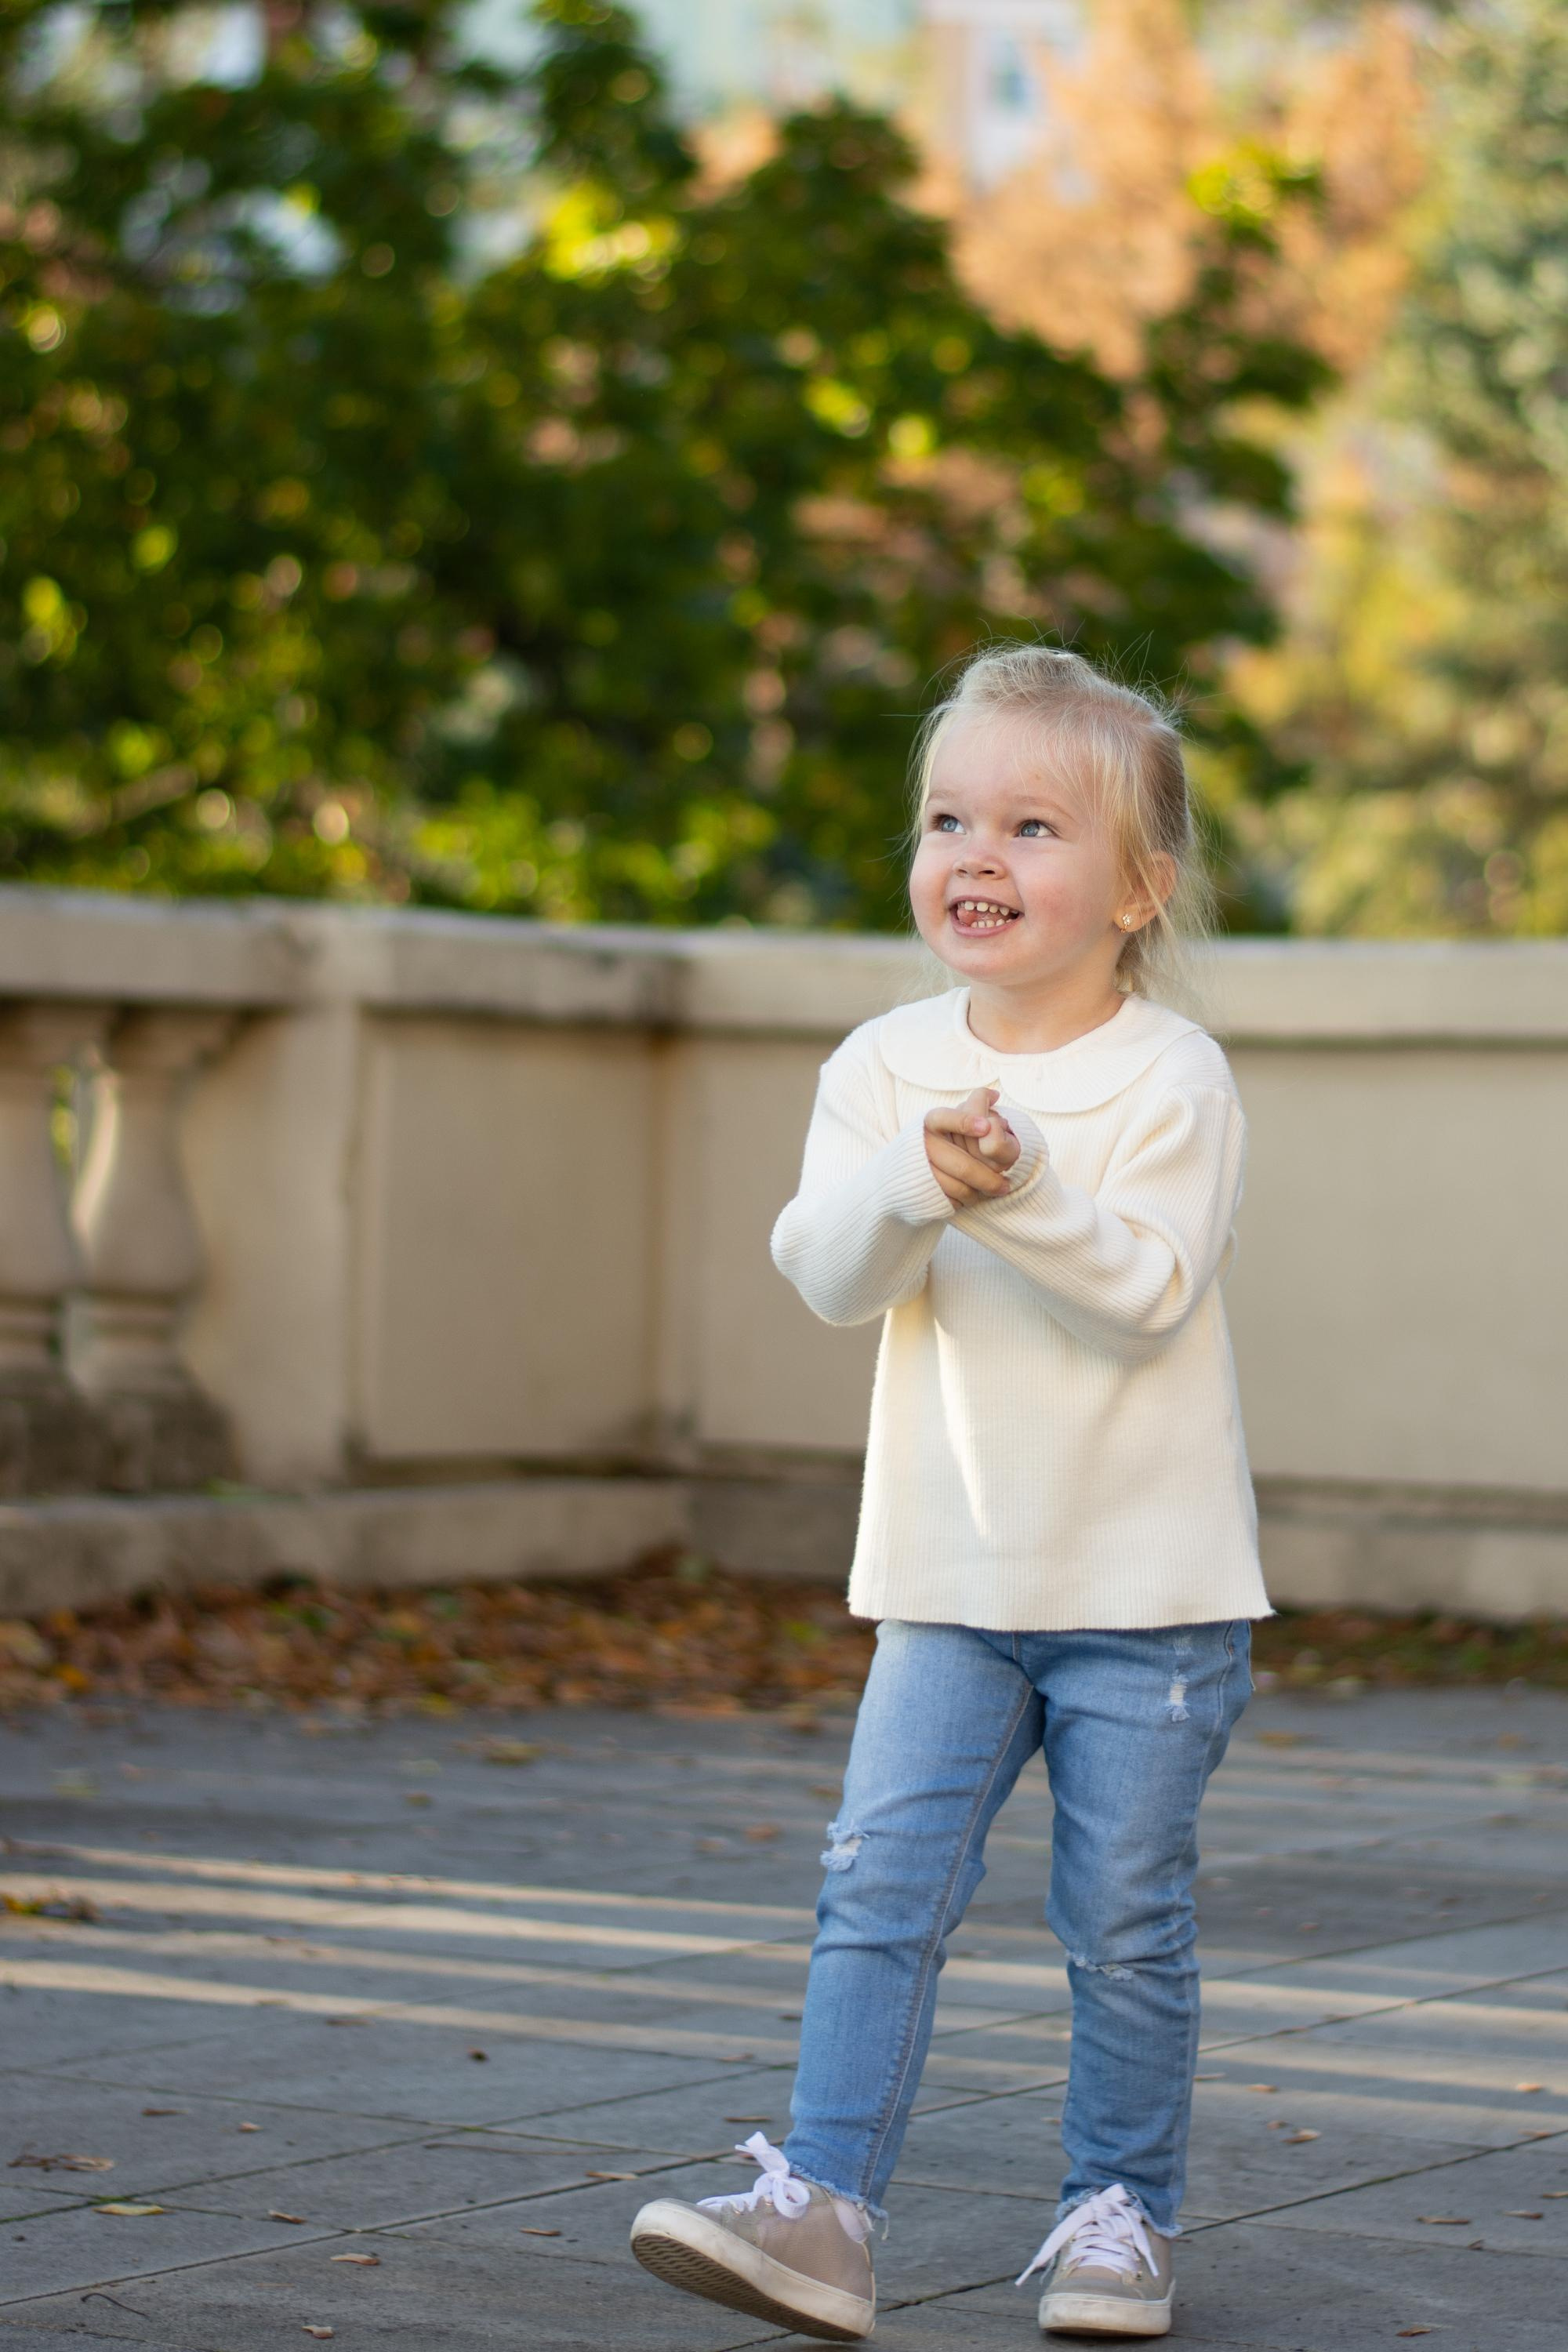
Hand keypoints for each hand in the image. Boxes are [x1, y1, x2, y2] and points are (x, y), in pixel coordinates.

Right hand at [924, 1086, 1021, 1206]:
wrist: (910, 1166)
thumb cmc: (945, 1138)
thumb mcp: (957, 1118)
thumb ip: (976, 1106)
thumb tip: (995, 1095)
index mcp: (931, 1122)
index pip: (946, 1119)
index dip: (965, 1122)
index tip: (986, 1126)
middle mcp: (923, 1144)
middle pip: (962, 1166)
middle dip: (988, 1179)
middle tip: (1006, 1186)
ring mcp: (920, 1168)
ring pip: (958, 1187)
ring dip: (979, 1192)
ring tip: (993, 1192)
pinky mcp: (920, 1189)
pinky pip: (949, 1200)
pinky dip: (964, 1202)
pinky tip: (973, 1197)